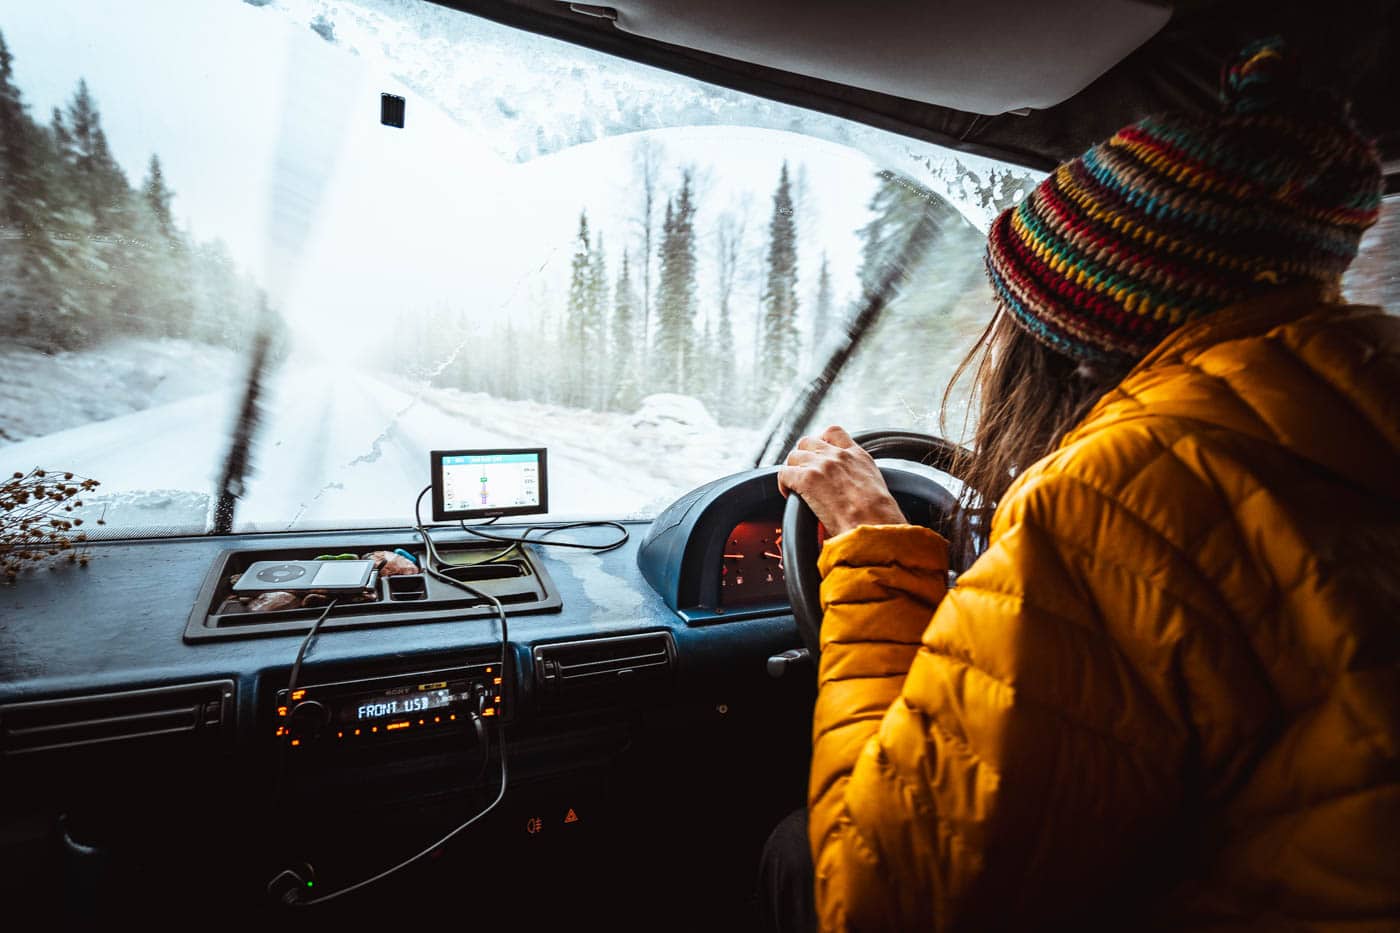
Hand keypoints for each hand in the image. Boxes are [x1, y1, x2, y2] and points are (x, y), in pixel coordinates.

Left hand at [777, 425, 906, 537]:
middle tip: (802, 473)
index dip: (820, 441)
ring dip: (792, 470)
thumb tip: (850, 493)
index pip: (833, 433)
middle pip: (807, 442)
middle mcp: (839, 455)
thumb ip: (859, 479)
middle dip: (802, 456)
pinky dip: (783, 483)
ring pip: (794, 456)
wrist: (875, 524)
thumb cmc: (879, 517)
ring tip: (795, 485)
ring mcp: (822, 465)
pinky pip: (784, 473)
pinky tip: (788, 494)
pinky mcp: (807, 479)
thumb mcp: (876, 488)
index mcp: (858, 456)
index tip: (818, 454)